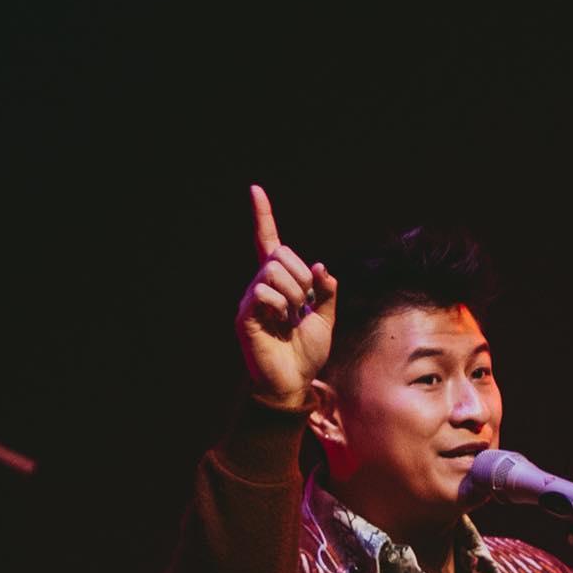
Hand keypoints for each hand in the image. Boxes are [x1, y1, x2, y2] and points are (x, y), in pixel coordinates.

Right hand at [235, 185, 337, 409]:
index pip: (269, 243)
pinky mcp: (246, 316)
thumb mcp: (326, 318)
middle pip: (281, 255)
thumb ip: (326, 291)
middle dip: (302, 277)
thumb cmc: (306, 353)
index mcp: (280, 284)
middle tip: (304, 305)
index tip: (255, 190)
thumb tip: (319, 267)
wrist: (295, 382)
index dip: (263, 217)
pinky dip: (281, 305)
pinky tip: (281, 322)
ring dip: (294, 293)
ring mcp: (251, 300)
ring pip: (274, 271)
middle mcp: (261, 286)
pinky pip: (264, 292)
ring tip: (293, 317)